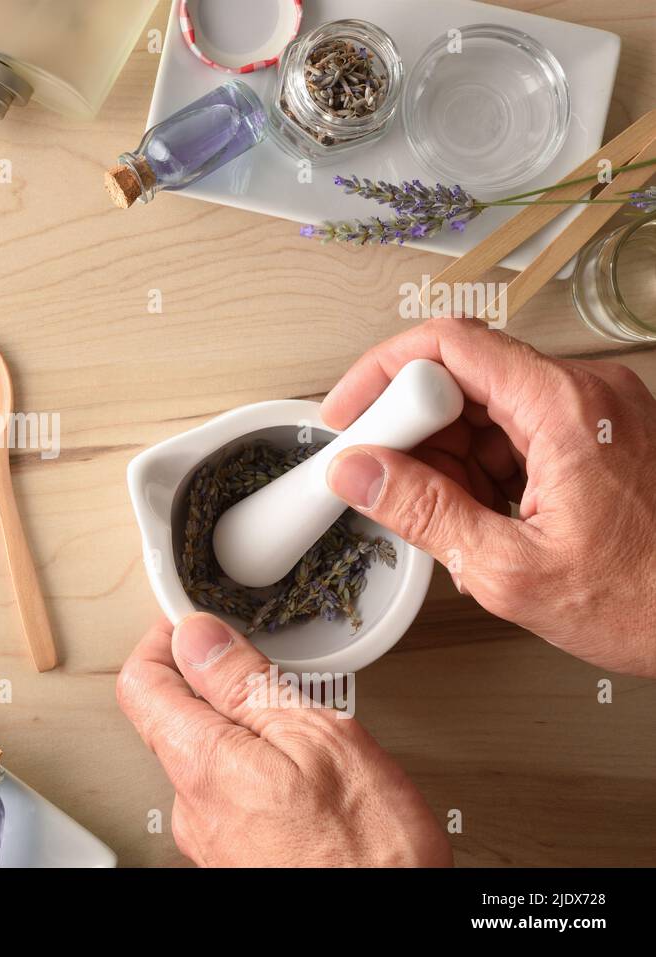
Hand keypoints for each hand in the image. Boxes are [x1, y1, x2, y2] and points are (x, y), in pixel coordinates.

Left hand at [116, 614, 452, 866]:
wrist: (387, 930)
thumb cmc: (367, 855)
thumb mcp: (317, 739)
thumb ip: (247, 684)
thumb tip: (197, 635)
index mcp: (201, 763)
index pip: (141, 682)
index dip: (163, 640)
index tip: (195, 622)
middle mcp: (192, 805)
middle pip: (174, 719)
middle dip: (215, 686)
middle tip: (268, 672)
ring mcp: (211, 838)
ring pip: (209, 758)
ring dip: (244, 732)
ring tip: (303, 730)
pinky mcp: (235, 859)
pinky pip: (232, 797)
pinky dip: (260, 772)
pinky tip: (306, 778)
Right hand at [323, 317, 655, 677]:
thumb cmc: (652, 602)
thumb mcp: (511, 570)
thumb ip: (423, 512)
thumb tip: (358, 473)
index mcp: (564, 408)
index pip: (447, 344)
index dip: (379, 374)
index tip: (347, 417)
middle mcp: (584, 395)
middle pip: (463, 374)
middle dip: (409, 427)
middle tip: (381, 480)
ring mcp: (594, 415)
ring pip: (484, 408)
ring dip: (444, 457)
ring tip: (443, 519)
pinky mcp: (596, 441)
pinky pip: (515, 434)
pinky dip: (479, 472)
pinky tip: (476, 521)